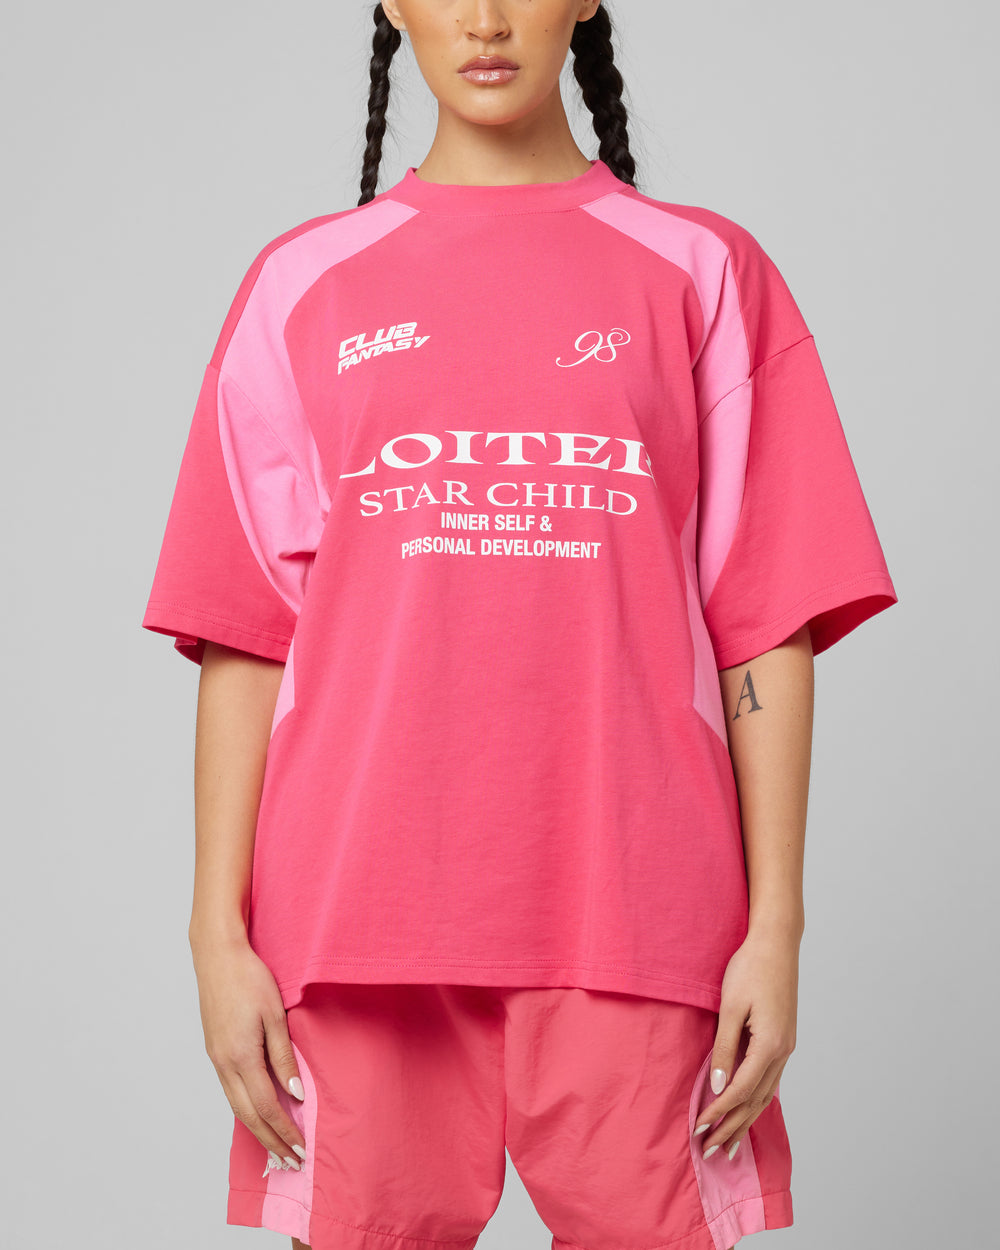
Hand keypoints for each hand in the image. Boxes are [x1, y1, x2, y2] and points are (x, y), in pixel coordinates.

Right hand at [191, 933, 306, 1169]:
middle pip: (249, 1115)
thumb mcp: (275, 1015)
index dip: (284, 1130)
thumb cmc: (250, 979)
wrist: (217, 956)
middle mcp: (224, 1064)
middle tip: (290, 1161)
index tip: (301, 1147)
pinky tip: (257, 1114)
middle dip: (270, 1141)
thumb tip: (295, 1093)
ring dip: (257, 1129)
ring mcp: (216, 1059)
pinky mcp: (214, 1051)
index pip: (267, 1106)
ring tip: (275, 1146)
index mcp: (241, 1057)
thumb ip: (284, 1057)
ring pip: (236, 1106)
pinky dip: (246, 1109)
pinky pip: (230, 1091)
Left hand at [693, 926, 798, 1158]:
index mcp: (770, 1045)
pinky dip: (756, 1100)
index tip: (699, 1130)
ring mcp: (786, 1047)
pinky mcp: (783, 1039)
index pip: (740, 1090)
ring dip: (745, 1120)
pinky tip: (747, 1110)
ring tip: (729, 1144)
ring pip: (765, 1094)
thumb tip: (716, 1084)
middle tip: (711, 1153)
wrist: (777, 943)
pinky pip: (769, 1080)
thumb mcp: (731, 1006)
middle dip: (732, 1128)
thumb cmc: (750, 968)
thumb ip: (724, 1048)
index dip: (718, 1113)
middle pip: (755, 1101)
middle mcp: (783, 1051)